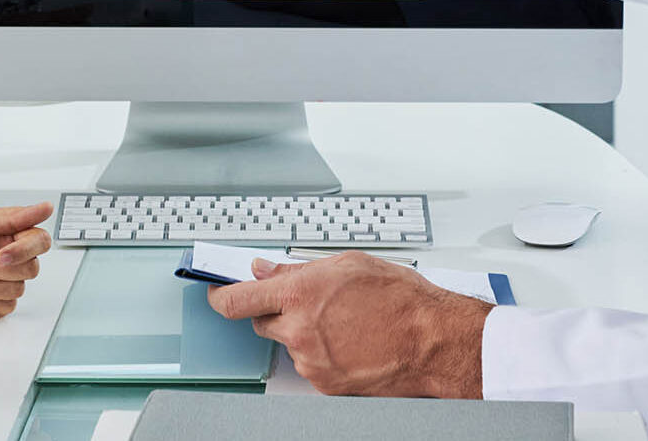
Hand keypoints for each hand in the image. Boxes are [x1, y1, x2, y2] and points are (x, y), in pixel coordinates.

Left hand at [0, 203, 54, 317]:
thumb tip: (46, 208)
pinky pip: (4, 304)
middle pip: (32, 267)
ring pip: (17, 288)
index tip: (1, 255)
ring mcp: (8, 280)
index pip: (40, 240)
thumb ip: (8, 218)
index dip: (25, 249)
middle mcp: (14, 257)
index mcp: (13, 233)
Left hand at [206, 252, 491, 396]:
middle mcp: (299, 330)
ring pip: (287, 344)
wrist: (432, 339)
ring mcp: (310, 361)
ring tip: (343, 322)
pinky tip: (349, 341)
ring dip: (302, 332)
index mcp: (300, 294)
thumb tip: (265, 269)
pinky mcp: (324, 384)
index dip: (219, 295)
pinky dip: (320, 353)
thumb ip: (297, 268)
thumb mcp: (346, 264)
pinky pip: (308, 364)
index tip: (216, 291)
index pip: (236, 300)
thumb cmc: (399, 299)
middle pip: (260, 323)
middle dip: (274, 311)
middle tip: (305, 302)